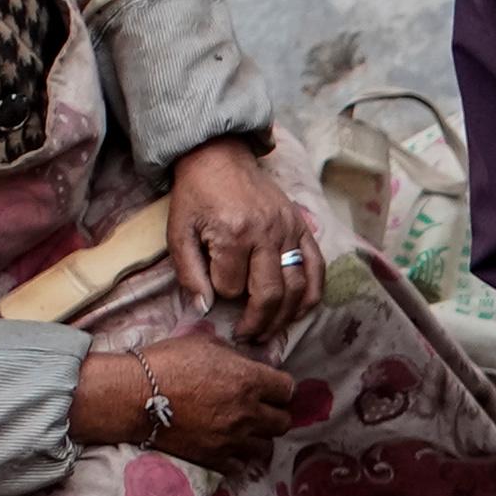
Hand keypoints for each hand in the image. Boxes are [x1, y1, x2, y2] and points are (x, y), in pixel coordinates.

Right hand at [76, 329, 311, 475]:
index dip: (280, 387)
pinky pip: (240, 465)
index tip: (269, 387)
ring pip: (265, 447)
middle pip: (283, 422)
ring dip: (258, 437)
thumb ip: (234, 355)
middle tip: (259, 408)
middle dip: (274, 414)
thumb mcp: (204, 343)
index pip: (288, 389)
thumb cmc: (166, 362)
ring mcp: (231, 439)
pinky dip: (237, 457)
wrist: (133, 396)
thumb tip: (249, 362)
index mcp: (249, 380)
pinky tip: (227, 446)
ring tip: (243, 429)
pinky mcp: (213, 458)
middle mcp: (247, 412)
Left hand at [163, 138, 317, 330]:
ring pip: (296, 288)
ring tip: (269, 331)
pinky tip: (298, 311)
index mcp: (233, 234)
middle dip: (258, 323)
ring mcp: (289, 230)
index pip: (231, 288)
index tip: (214, 294)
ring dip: (284, 318)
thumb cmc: (195, 197)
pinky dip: (312, 294)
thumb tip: (204, 309)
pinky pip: (316, 268)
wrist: (218, 158)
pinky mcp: (302, 227)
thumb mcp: (178, 232)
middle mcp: (266, 234)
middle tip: (248, 338)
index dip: (221, 297)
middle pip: (270, 295)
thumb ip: (189, 273)